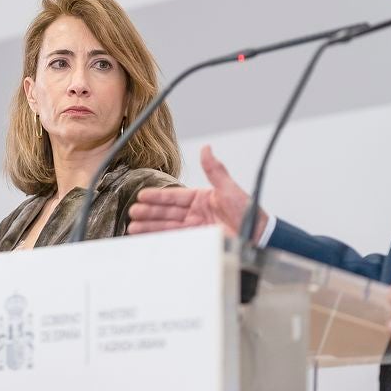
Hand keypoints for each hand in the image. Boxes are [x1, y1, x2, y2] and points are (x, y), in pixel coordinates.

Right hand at [127, 146, 267, 239]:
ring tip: (133, 226)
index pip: (174, 197)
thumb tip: (206, 148)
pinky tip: (148, 238)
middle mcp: (196, 213)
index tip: (142, 195)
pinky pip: (175, 239)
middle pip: (167, 212)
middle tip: (133, 211)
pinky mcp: (197, 241)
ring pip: (167, 226)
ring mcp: (196, 228)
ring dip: (150, 226)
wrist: (257, 235)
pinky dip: (161, 238)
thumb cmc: (247, 211)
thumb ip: (214, 169)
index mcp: (201, 198)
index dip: (158, 196)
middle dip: (149, 212)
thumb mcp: (228, 188)